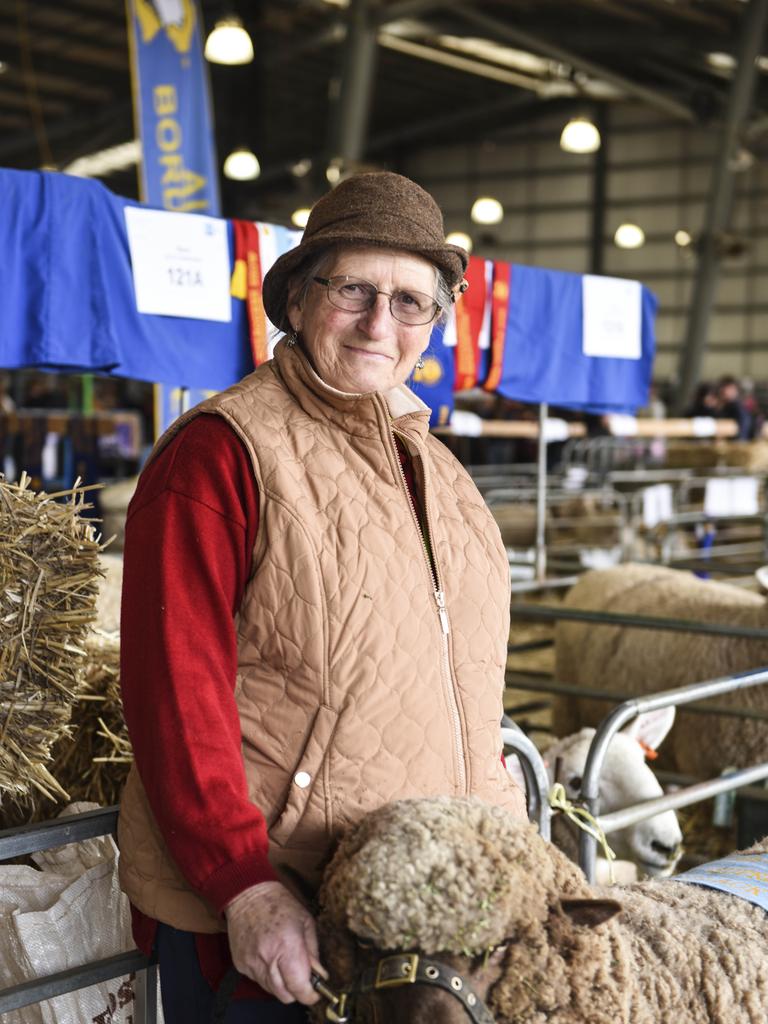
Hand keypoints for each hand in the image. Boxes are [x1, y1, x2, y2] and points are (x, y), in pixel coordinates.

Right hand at [224, 881, 323, 1004]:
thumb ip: (313, 951)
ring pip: (271, 990)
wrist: (247, 893)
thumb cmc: (279, 903)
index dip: (310, 994)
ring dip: (282, 982)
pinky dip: (267, 974)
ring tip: (284, 960)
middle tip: (302, 976)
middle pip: (285, 995)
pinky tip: (269, 956)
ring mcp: (251, 963)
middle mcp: (267, 958)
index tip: (315, 991)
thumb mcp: (306, 921)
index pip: (299, 987)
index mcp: (288, 945)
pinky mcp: (240, 964)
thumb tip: (319, 975)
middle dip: (296, 990)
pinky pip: (258, 980)